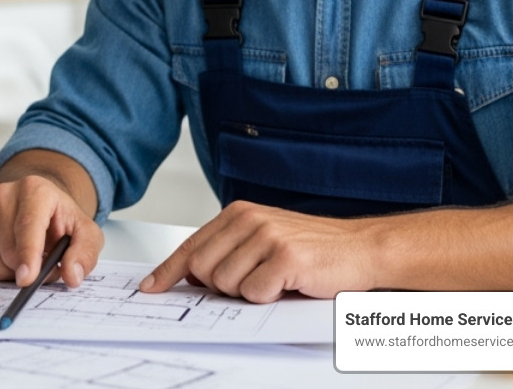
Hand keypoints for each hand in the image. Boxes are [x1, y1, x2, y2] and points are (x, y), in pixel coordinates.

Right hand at [0, 173, 102, 288]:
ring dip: (12, 273)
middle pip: (8, 252)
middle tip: (44, 264)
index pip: (27, 226)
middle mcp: (4, 194)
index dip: (27, 255)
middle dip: (28, 270)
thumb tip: (72, 276)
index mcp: (35, 190)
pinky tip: (7, 257)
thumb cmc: (61, 222)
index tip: (27, 279)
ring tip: (27, 259)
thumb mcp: (86, 235)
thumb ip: (84, 254)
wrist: (40, 207)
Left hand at [140, 200, 377, 301]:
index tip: (151, 287)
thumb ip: (228, 251)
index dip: (168, 270)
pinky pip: (254, 293)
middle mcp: (249, 220)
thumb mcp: (262, 241)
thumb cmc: (312, 249)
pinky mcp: (285, 257)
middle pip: (202, 270)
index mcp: (238, 214)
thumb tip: (189, 275)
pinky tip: (289, 284)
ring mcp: (267, 236)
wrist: (361, 248)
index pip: (191, 246)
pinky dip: (269, 298)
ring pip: (226, 284)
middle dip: (220, 288)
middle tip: (252, 283)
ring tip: (275, 281)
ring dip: (249, 293)